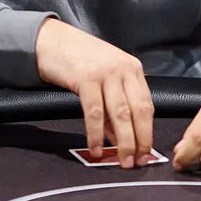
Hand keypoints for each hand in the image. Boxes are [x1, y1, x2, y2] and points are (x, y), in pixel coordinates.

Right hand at [35, 18, 152, 166]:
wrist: (53, 39)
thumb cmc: (80, 59)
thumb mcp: (104, 79)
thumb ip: (113, 105)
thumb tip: (119, 138)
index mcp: (132, 69)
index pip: (147, 105)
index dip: (148, 131)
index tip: (146, 152)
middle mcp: (123, 70)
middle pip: (138, 112)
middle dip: (140, 141)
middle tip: (137, 161)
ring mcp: (105, 74)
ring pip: (121, 115)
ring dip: (123, 142)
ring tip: (122, 160)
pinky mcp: (86, 79)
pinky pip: (95, 113)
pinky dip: (96, 134)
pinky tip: (96, 148)